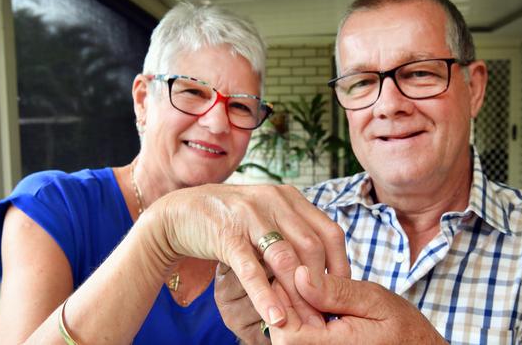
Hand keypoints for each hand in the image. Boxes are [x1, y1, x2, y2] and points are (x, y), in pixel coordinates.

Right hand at [139, 184, 349, 328]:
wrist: (179, 213)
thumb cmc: (230, 221)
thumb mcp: (266, 217)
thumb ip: (292, 232)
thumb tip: (324, 268)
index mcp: (289, 197)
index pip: (329, 232)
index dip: (340, 265)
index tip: (342, 292)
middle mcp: (274, 201)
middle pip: (311, 247)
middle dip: (321, 286)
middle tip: (326, 315)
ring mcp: (250, 216)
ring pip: (285, 258)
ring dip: (298, 295)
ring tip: (306, 324)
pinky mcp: (227, 236)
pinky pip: (252, 270)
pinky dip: (266, 296)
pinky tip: (276, 318)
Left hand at [268, 266, 446, 344]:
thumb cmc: (403, 327)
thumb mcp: (374, 300)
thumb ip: (336, 291)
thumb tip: (299, 275)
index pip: (287, 333)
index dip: (284, 301)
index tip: (296, 274)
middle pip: (283, 334)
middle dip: (287, 301)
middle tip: (300, 274)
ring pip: (291, 335)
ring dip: (295, 308)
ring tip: (309, 285)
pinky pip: (304, 337)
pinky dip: (304, 317)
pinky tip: (316, 301)